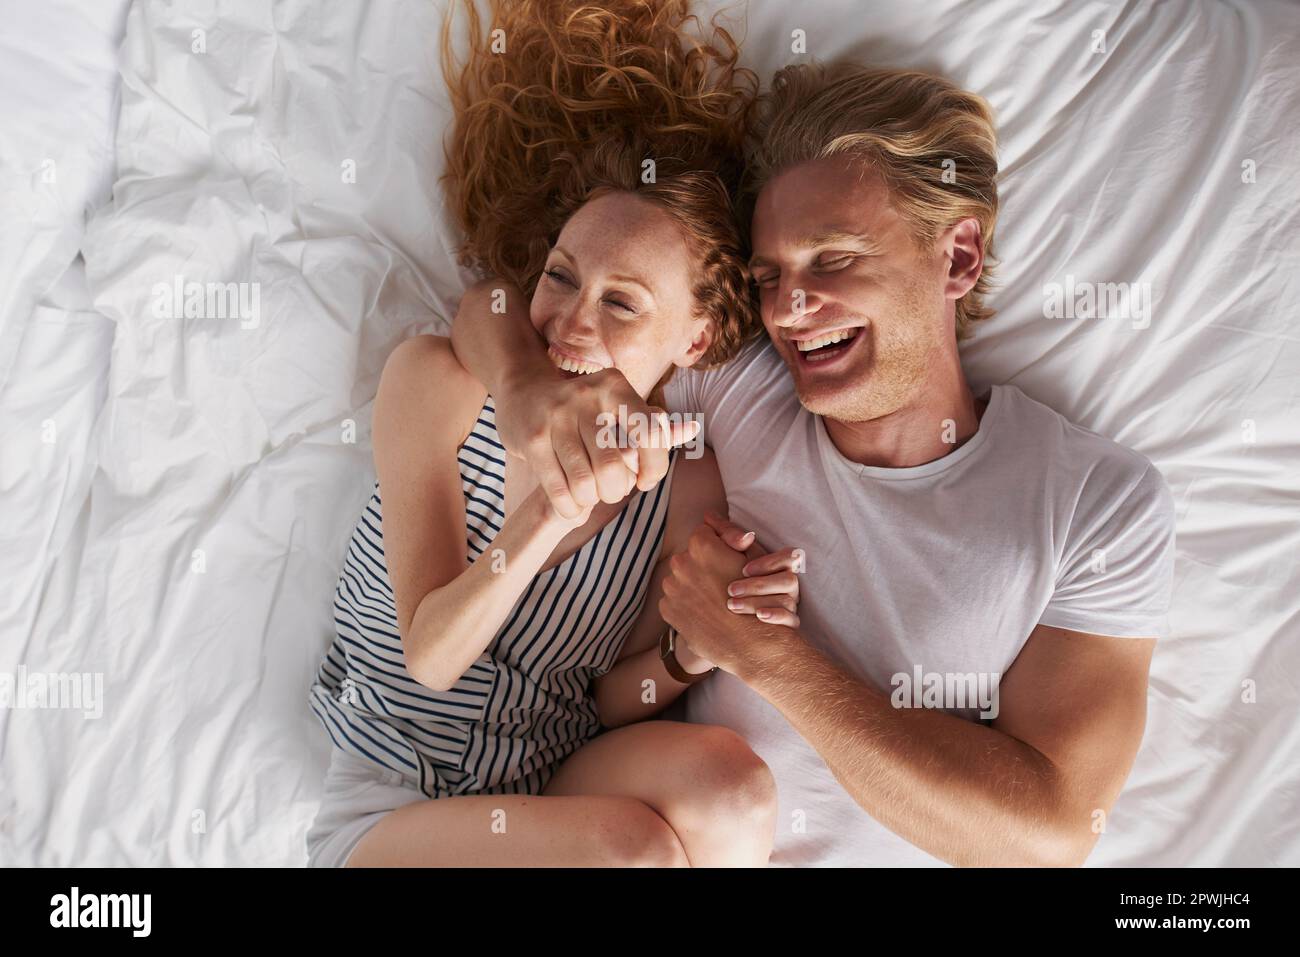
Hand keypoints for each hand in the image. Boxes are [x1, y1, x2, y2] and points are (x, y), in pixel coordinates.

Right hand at [500, 367, 699, 520]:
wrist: (523, 393)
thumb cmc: (584, 409)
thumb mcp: (619, 408)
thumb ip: (655, 425)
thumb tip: (693, 430)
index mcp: (615, 386)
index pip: (649, 433)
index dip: (654, 468)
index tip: (645, 482)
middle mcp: (586, 396)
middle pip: (615, 467)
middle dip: (616, 490)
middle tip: (612, 490)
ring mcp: (556, 416)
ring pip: (585, 482)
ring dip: (592, 500)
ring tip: (591, 497)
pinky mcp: (533, 439)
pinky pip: (559, 490)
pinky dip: (570, 509)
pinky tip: (573, 507)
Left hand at [659, 522, 790, 675]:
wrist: (749, 643)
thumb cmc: (758, 598)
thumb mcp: (753, 558)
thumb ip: (731, 534)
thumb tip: (710, 515)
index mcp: (701, 546)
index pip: (704, 533)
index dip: (717, 546)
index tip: (726, 560)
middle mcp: (681, 563)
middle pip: (689, 556)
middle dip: (702, 565)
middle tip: (721, 582)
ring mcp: (672, 587)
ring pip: (680, 578)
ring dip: (692, 584)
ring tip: (713, 599)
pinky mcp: (667, 608)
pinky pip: (674, 599)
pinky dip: (686, 603)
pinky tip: (704, 612)